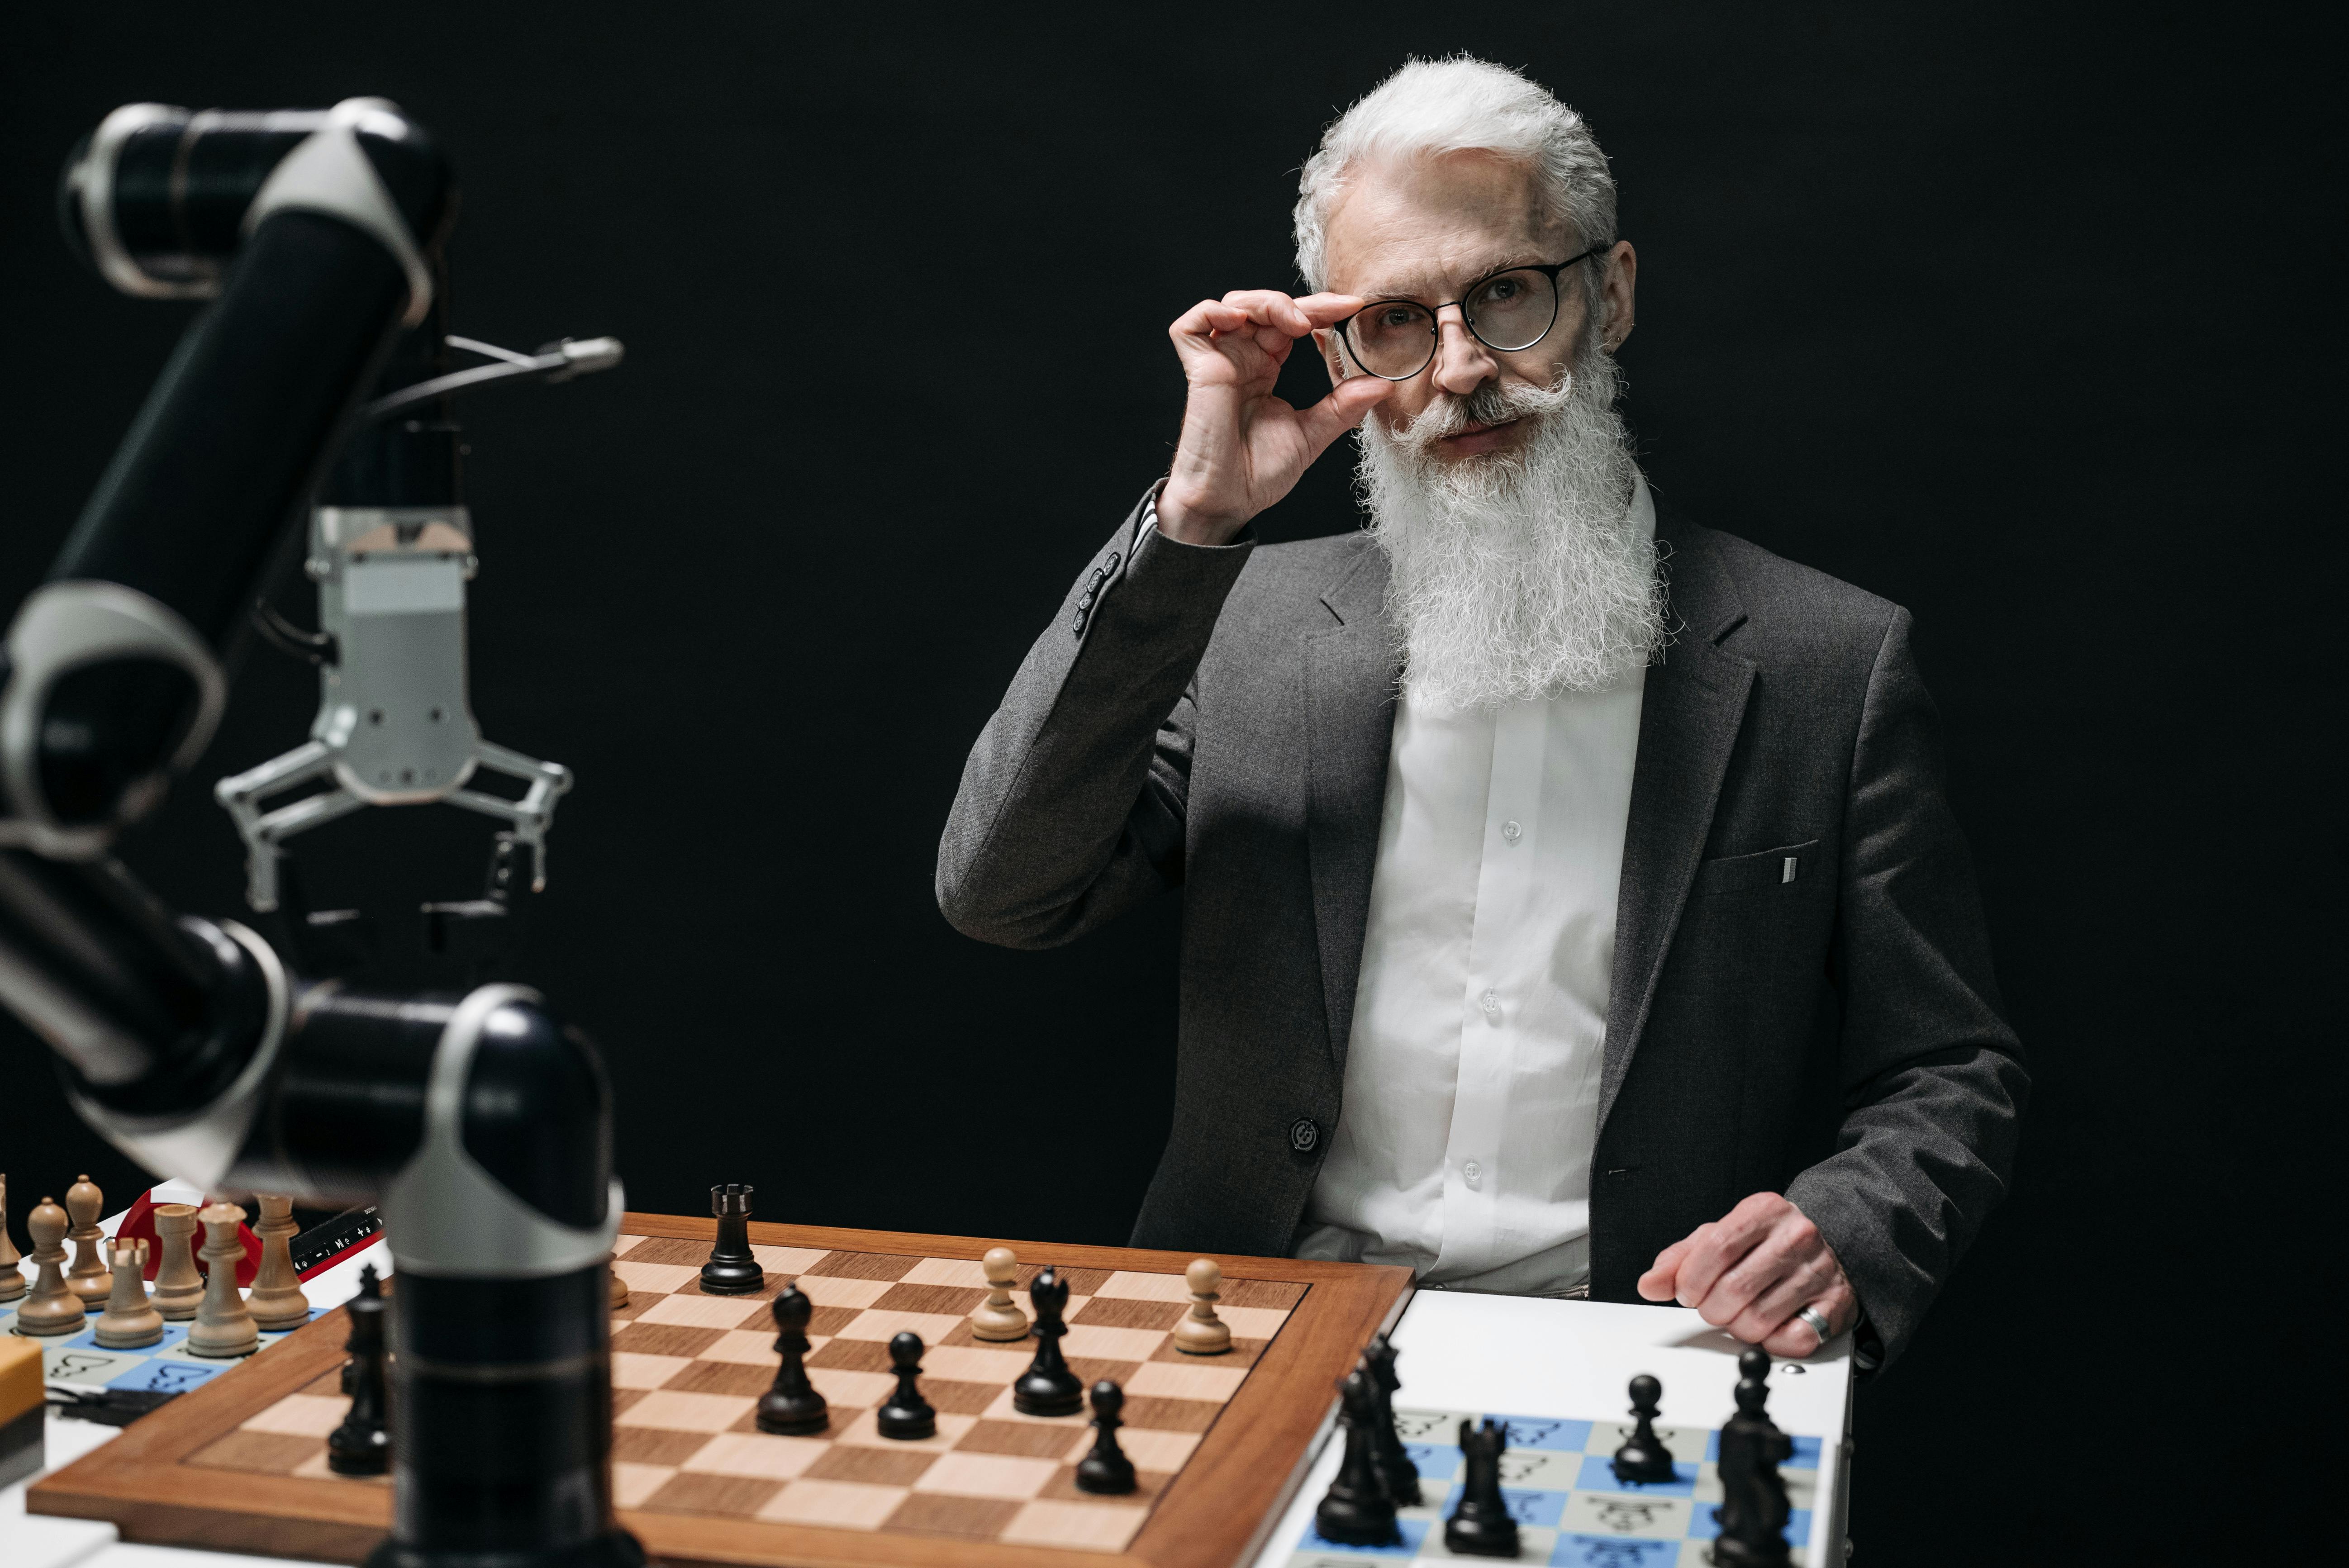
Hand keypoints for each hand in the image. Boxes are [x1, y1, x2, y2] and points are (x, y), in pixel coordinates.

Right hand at [1157, 290, 1391, 544]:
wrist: (1228, 502)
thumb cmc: (1258, 474)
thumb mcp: (1313, 434)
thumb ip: (1343, 406)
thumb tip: (1383, 384)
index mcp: (1265, 368)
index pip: (1292, 323)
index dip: (1321, 310)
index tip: (1355, 307)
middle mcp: (1242, 359)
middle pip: (1266, 306)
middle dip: (1302, 302)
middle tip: (1335, 311)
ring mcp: (1218, 362)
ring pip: (1234, 305)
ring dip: (1267, 302)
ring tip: (1297, 323)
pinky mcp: (1197, 371)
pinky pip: (1191, 326)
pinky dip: (1213, 313)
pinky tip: (1241, 320)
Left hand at [1636, 1192, 1857, 1357]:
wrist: (1830, 1244)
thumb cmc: (1767, 1242)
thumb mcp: (1720, 1237)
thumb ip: (1680, 1260)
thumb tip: (1649, 1285)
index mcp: (1764, 1211)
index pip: (1717, 1247)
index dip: (1692, 1279)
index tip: (1686, 1292)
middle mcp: (1796, 1237)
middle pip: (1734, 1289)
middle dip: (1711, 1309)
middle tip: (1713, 1306)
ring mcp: (1819, 1271)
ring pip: (1759, 1320)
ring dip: (1738, 1328)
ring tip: (1739, 1315)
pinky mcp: (1836, 1304)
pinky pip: (1794, 1339)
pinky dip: (1773, 1342)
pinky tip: (1769, 1325)